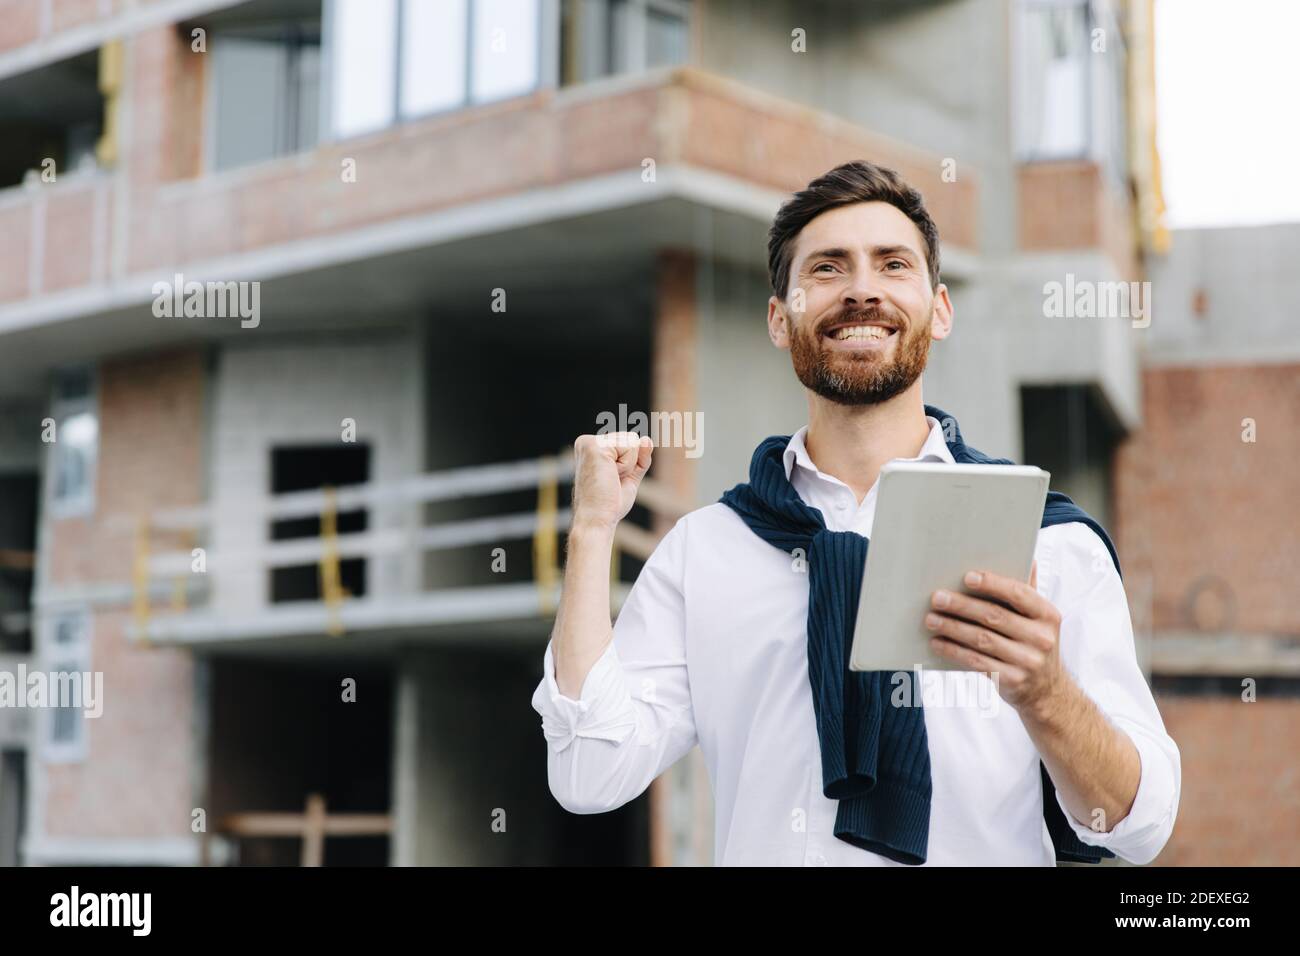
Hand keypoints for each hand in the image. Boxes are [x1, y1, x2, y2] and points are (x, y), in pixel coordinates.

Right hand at [571, 432, 653, 532]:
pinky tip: (610, 476)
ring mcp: (589, 442)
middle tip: (611, 482)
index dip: (630, 464)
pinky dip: (627, 465)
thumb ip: (639, 457)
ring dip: (628, 465)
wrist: (598, 520)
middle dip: (630, 463)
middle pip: (632, 439)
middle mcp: (587, 441)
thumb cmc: (610, 504)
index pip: (628, 442)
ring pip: (632, 441)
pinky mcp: (594, 446)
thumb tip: (646, 439)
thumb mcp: (629, 476)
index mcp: (591, 447)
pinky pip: (630, 446)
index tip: (612, 481)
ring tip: (610, 480)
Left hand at [924, 561, 1066, 718]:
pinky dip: (954, 651)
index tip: (966, 577)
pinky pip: (976, 662)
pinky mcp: (1012, 681)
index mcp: (1048, 615)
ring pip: (981, 640)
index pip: (1019, 593)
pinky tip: (938, 642)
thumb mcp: (1039, 618)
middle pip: (994, 616)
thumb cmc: (1034, 643)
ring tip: (931, 619)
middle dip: (961, 606)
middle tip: (936, 598)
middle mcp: (1041, 638)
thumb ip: (1028, 589)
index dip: (992, 584)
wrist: (1047, 691)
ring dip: (952, 628)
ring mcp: (1028, 662)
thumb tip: (1024, 555)